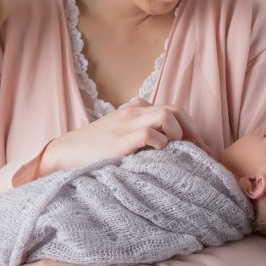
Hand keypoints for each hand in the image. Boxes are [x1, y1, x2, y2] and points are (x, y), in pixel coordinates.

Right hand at [39, 98, 197, 175]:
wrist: (64, 152)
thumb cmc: (93, 148)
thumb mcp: (119, 133)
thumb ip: (140, 132)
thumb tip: (169, 148)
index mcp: (135, 108)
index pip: (173, 109)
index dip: (191, 128)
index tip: (200, 149)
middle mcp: (133, 111)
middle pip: (175, 110)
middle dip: (192, 132)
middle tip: (200, 153)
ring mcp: (126, 123)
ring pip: (167, 116)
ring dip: (178, 135)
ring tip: (178, 154)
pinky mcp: (120, 139)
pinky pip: (151, 134)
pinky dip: (160, 145)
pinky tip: (156, 157)